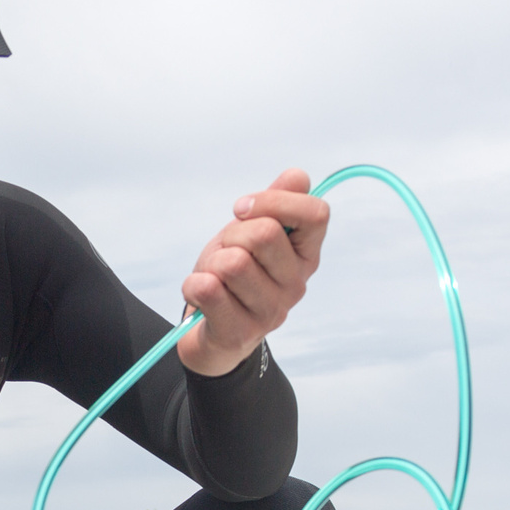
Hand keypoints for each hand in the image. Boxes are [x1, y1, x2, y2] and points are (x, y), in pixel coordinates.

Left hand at [177, 168, 328, 376]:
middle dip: (232, 235)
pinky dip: (193, 285)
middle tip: (226, 251)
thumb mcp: (251, 232)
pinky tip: (201, 295)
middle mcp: (296, 285)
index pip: (316, 214)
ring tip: (215, 278)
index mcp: (306, 255)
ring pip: (232, 263)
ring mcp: (270, 312)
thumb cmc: (234, 275)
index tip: (243, 209)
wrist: (211, 331)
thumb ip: (275, 203)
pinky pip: (207, 289)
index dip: (275, 201)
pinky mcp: (240, 333)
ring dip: (211, 263)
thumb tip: (298, 176)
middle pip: (263, 234)